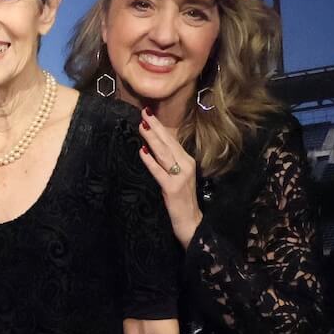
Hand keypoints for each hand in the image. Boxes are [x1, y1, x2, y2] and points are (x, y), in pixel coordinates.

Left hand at [138, 111, 201, 247]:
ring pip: (163, 153)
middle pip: (168, 142)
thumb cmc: (181, 198)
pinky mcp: (172, 187)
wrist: (191, 221)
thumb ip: (168, 161)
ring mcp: (180, 176)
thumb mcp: (177, 175)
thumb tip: (152, 145)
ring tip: (142, 126)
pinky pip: (158, 171)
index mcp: (187, 160)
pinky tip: (141, 152)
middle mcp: (186, 165)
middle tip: (143, 112)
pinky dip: (150, 161)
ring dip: (152, 139)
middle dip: (155, 126)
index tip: (148, 113)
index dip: (160, 126)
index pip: (172, 140)